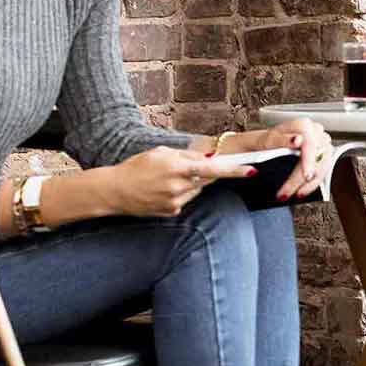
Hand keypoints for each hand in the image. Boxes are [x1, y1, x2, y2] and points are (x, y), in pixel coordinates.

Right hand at [106, 146, 255, 217]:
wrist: (115, 191)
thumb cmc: (136, 167)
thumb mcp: (160, 153)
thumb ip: (186, 155)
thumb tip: (207, 158)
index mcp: (176, 167)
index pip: (212, 168)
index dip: (234, 170)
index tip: (251, 170)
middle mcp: (178, 186)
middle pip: (206, 179)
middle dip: (204, 173)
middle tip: (185, 167)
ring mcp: (176, 201)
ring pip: (196, 190)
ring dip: (190, 184)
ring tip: (166, 180)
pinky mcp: (173, 212)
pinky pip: (186, 200)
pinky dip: (180, 194)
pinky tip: (162, 191)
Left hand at [223, 119, 333, 200]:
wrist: (251, 147)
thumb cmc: (257, 143)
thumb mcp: (263, 140)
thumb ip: (280, 139)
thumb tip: (297, 141)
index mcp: (300, 125)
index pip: (311, 142)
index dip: (309, 159)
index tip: (306, 174)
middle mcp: (313, 132)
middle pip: (318, 157)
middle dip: (305, 178)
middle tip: (291, 192)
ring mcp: (318, 143)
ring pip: (323, 166)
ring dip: (310, 184)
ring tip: (295, 194)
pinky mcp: (319, 156)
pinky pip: (322, 171)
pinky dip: (313, 183)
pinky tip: (302, 190)